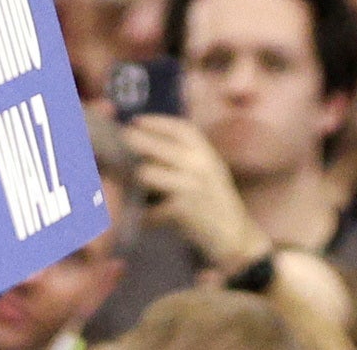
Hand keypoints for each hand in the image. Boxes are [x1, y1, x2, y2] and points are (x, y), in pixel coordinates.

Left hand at [125, 112, 262, 272]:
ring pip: (149, 174)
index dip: (157, 122)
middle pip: (159, 147)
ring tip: (125, 182)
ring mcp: (191, 187)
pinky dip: (146, 216)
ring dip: (135, 179)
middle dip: (136, 141)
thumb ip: (187, 158)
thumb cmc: (217, 201)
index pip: (181, 128)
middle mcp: (200, 165)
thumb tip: (151, 147)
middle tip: (120, 139)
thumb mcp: (209, 171)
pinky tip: (142, 218)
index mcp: (207, 153)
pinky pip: (152, 209)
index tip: (137, 120)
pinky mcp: (182, 210)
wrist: (236, 235)